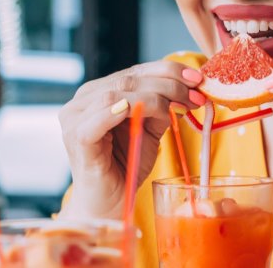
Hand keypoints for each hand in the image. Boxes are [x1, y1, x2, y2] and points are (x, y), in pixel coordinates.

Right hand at [57, 61, 202, 218]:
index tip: (197, 78)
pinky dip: (122, 111)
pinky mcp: (77, 138)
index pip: (135, 71)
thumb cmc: (127, 165)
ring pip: (118, 93)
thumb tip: (189, 87)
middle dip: (169, 84)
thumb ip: (161, 106)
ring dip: (156, 97)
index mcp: (98, 93)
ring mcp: (75, 119)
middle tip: (196, 95)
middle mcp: (82, 101)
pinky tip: (141, 112)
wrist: (110, 202)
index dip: (168, 70)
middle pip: (129, 79)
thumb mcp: (150, 128)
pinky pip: (99, 118)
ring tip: (181, 108)